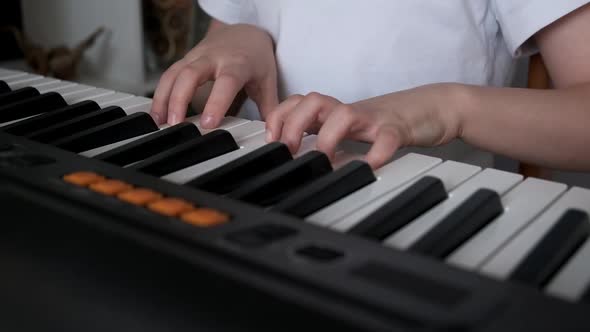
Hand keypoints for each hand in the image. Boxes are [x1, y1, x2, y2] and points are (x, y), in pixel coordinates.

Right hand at [150, 23, 278, 127]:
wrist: (245, 31)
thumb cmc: (256, 59)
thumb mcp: (267, 81)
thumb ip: (268, 109)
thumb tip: (272, 136)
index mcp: (238, 63)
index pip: (226, 82)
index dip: (216, 102)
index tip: (208, 124)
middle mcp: (214, 58)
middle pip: (191, 74)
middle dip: (180, 99)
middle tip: (176, 124)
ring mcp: (196, 57)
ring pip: (174, 73)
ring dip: (164, 98)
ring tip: (160, 123)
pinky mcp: (185, 60)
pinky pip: (168, 75)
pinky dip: (160, 94)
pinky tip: (157, 115)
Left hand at [265, 84, 464, 168]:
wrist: (437, 106)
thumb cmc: (390, 121)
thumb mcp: (353, 129)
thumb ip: (328, 137)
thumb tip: (300, 160)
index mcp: (337, 112)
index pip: (299, 103)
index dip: (280, 117)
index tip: (272, 140)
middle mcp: (351, 111)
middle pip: (313, 101)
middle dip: (293, 123)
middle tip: (290, 149)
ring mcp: (375, 117)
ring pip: (344, 114)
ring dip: (328, 137)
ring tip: (325, 160)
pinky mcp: (399, 127)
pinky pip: (386, 137)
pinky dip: (376, 152)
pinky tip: (369, 166)